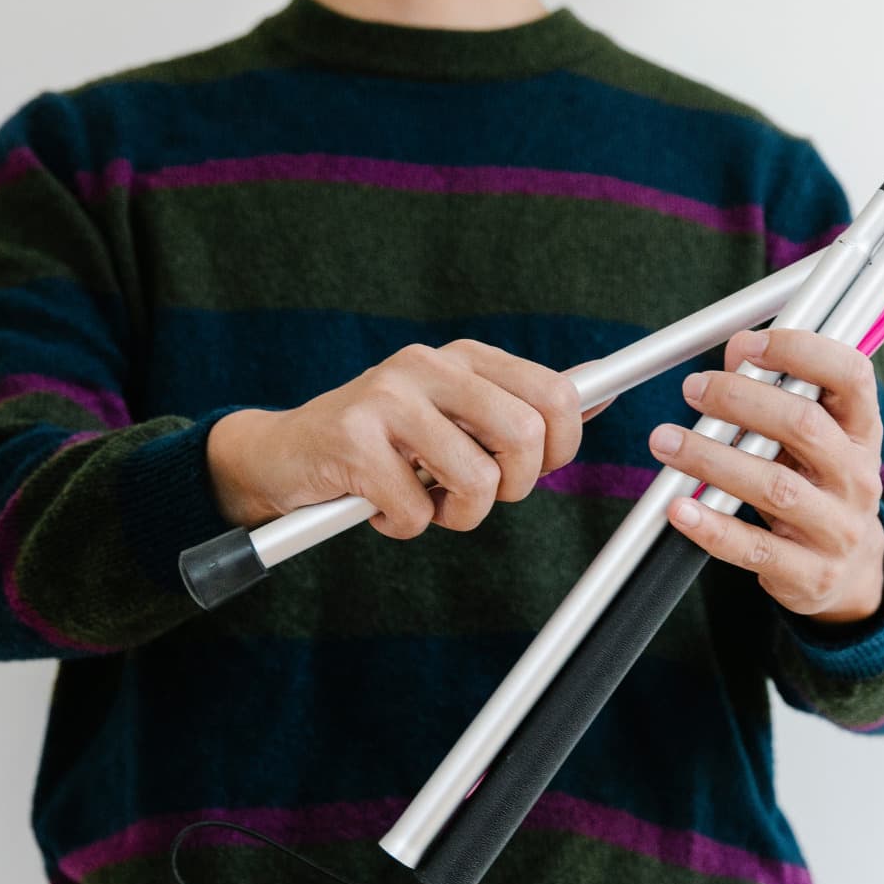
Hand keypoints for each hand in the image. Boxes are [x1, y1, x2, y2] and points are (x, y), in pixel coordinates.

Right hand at [207, 340, 602, 537]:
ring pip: (477, 480)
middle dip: (512, 486)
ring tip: (425, 504)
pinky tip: (379, 506)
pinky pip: (415, 510)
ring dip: (457, 516)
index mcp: (464, 357)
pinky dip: (403, 526)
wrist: (283, 454)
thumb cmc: (384, 443)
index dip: (561, 447)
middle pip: (526, 437)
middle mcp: (429, 364)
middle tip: (477, 494)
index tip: (537, 469)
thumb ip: (520, 405)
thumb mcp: (455, 414)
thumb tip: (600, 394)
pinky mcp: (353, 440)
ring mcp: (389, 398)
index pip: (556, 394)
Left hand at [647, 328, 883, 624]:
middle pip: (804, 426)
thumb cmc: (821, 488)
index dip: (802, 350)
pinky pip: (754, 548)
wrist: (853, 572)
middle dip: (741, 400)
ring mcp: (838, 529)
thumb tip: (737, 352)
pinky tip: (679, 507)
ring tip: (666, 441)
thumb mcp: (817, 440)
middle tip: (694, 389)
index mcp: (863, 433)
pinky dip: (712, 526)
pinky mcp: (810, 573)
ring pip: (774, 487)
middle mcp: (859, 477)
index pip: (851, 375)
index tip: (749, 345)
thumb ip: (780, 395)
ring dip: (712, 458)